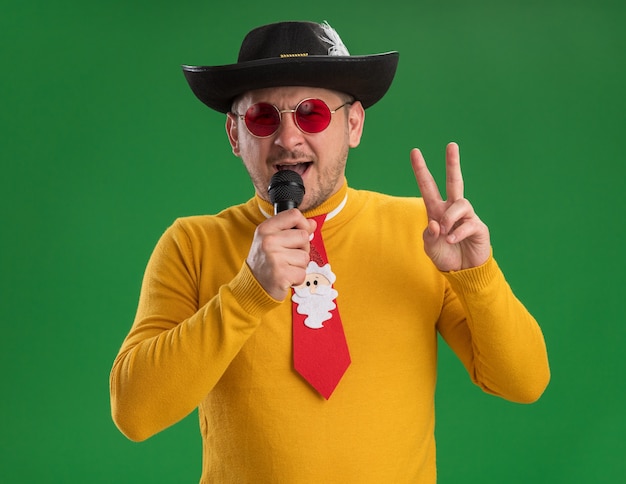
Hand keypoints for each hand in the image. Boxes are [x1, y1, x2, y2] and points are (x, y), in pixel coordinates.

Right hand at [247, 209, 316, 299]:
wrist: (254, 286)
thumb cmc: (266, 262)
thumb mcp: (273, 239)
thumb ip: (293, 230)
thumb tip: (312, 224)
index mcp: (265, 229)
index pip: (294, 215)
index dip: (303, 224)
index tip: (299, 234)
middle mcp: (268, 241)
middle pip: (304, 236)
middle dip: (302, 248)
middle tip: (287, 257)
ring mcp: (274, 257)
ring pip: (305, 256)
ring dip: (299, 265)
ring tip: (285, 268)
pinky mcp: (280, 274)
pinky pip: (303, 273)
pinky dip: (297, 278)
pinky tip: (285, 278)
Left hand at [410, 142, 490, 271]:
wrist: (462, 271)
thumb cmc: (445, 255)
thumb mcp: (430, 247)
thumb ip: (428, 235)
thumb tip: (434, 223)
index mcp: (436, 210)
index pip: (428, 186)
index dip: (421, 170)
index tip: (415, 152)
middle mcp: (452, 209)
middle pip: (454, 181)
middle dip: (453, 163)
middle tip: (452, 145)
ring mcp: (467, 216)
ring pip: (460, 203)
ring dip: (449, 217)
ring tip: (444, 231)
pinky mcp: (478, 227)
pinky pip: (468, 224)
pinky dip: (457, 233)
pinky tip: (451, 240)